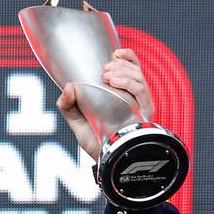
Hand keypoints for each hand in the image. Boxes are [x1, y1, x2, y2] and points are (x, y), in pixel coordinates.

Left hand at [57, 47, 154, 161]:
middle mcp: (134, 99)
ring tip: (107, 75)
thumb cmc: (95, 142)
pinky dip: (129, 82)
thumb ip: (68, 105)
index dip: (127, 57)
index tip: (115, 53)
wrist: (106, 160)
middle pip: (135, 70)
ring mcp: (141, 106)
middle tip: (104, 70)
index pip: (132, 69)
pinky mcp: (145, 114)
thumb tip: (68, 87)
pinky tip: (116, 81)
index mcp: (122, 95)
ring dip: (123, 71)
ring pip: (139, 78)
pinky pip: (142, 91)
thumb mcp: (77, 121)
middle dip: (120, 65)